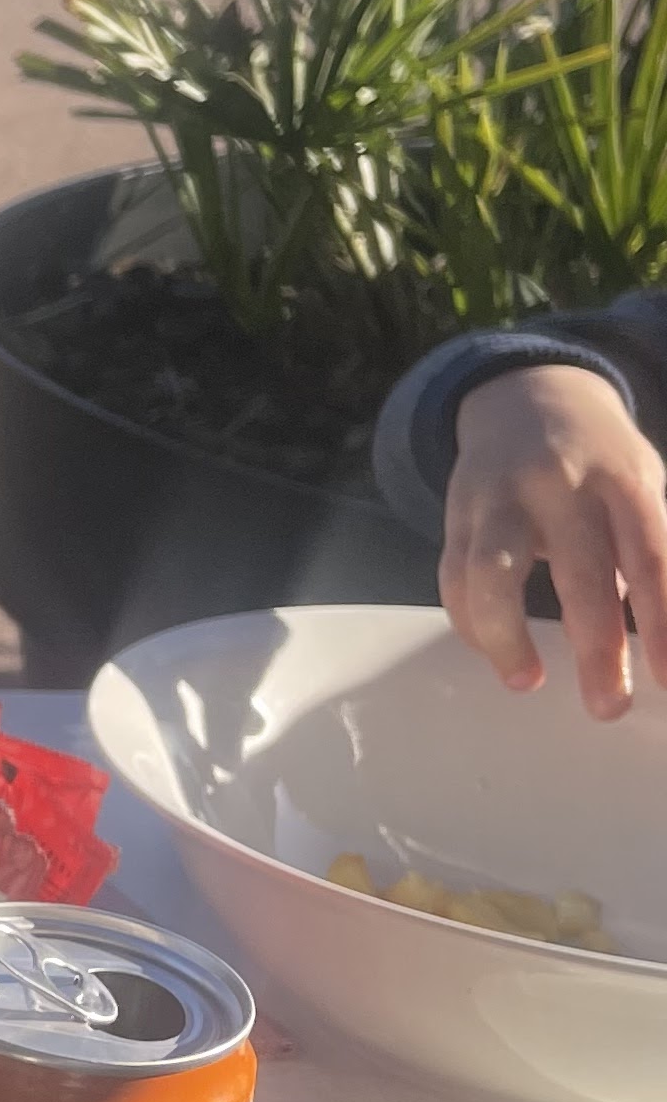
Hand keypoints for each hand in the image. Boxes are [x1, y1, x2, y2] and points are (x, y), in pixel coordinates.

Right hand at [441, 364, 666, 718]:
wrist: (526, 394)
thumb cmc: (602, 459)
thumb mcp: (642, 484)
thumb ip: (652, 547)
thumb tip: (666, 636)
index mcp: (622, 478)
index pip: (650, 556)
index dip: (662, 621)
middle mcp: (560, 482)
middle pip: (579, 572)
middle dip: (596, 649)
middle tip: (609, 707)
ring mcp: (500, 496)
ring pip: (492, 572)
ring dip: (507, 637)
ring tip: (527, 681)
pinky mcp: (457, 513)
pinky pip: (454, 578)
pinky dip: (474, 625)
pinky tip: (501, 654)